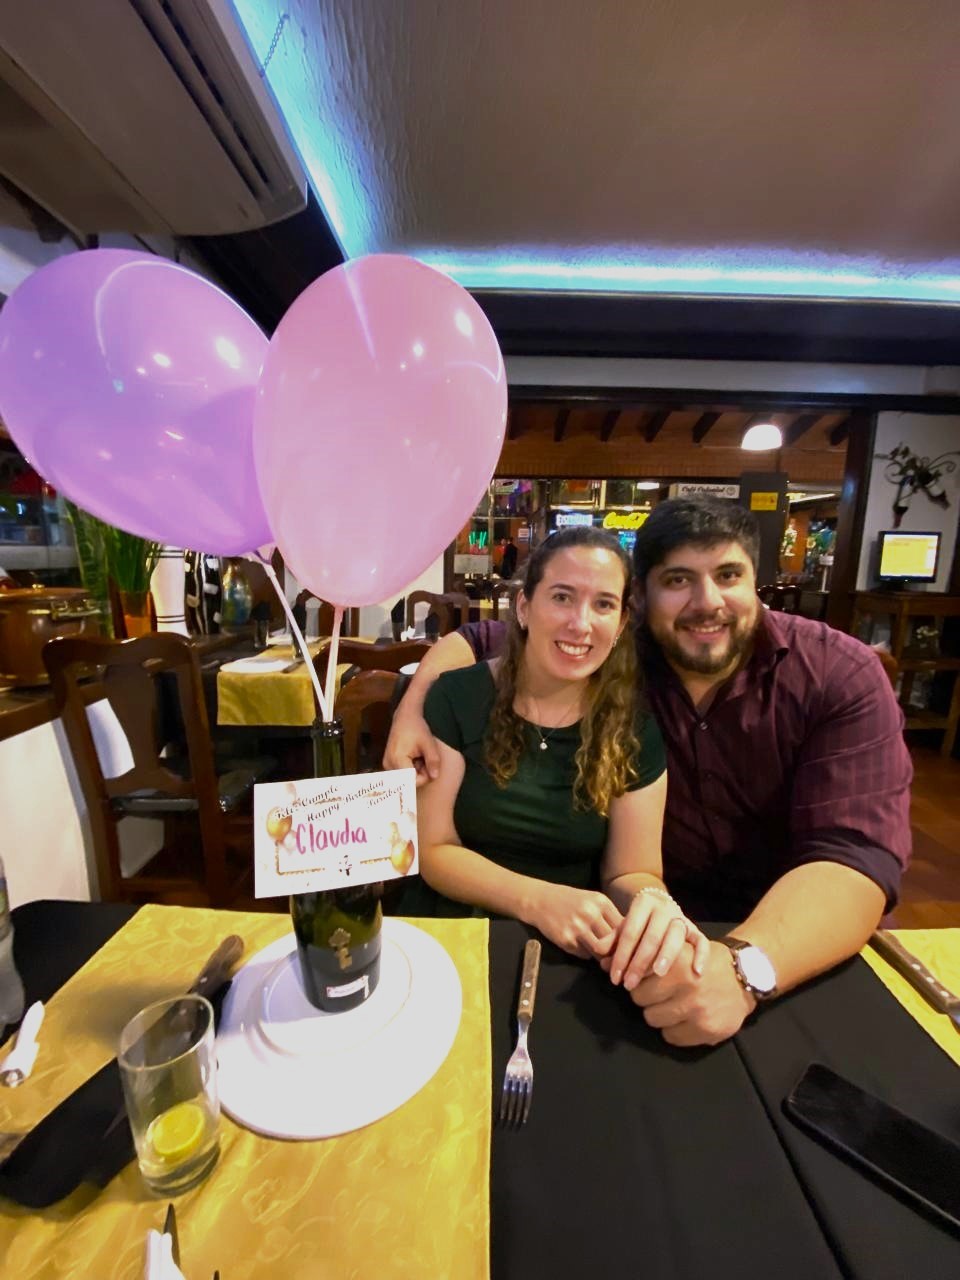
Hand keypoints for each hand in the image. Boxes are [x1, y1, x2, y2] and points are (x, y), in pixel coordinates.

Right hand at [383, 705, 439, 784]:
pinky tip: (413, 759)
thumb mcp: (428, 743)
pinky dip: (410, 769)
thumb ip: (433, 761)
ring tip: (418, 757)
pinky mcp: (388, 764)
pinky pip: (402, 774)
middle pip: (408, 782)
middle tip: (424, 759)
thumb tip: (435, 777)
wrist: (404, 717)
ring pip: (405, 779)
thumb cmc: (416, 728)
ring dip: (415, 772)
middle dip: (420, 774)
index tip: (429, 765)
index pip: (412, 781)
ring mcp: (387, 765)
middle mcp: (388, 765)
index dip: (424, 777)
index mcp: (397, 759)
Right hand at [526, 883, 622, 958]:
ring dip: (602, 957)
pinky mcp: (566, 940)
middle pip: (614, 941)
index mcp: (601, 902)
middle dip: (616, 951)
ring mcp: (577, 927)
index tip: (628, 946)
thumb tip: (628, 937)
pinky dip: (586, 954)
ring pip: (601, 952)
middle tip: (616, 956)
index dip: (628, 939)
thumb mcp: (592, 900)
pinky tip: (582, 947)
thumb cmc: (570, 900)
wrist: (540, 900)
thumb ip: (609, 915)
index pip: (624, 927)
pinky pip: (584, 954)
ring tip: (602, 956)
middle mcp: (591, 914)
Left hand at [604, 891, 710, 989]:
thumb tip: (599, 951)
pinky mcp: (695, 929)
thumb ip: (612, 939)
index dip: (621, 955)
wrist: (660, 906)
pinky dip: (701, 955)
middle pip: (652, 936)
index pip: (630, 931)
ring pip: (675, 936)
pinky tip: (696, 972)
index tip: (615, 977)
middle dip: (640, 963)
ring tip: (658, 974)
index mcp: (643, 903)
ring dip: (666, 955)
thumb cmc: (639, 923)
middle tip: (630, 984)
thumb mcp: (624, 926)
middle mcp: (664, 908)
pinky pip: (701, 941)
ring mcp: (681, 918)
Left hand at [627, 940, 755, 1046]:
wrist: (746, 977)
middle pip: (640, 999)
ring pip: (653, 1020)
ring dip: (658, 1013)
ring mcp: (697, 1010)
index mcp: (677, 961)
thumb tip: (603, 959)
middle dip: (645, 996)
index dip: (635, 977)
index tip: (638, 979)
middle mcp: (686, 986)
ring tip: (672, 1004)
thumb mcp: (677, 947)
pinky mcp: (705, 1031)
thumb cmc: (704, 960)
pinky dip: (674, 1030)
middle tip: (659, 992)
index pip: (636, 975)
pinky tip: (684, 1018)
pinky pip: (671, 1037)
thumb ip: (642, 952)